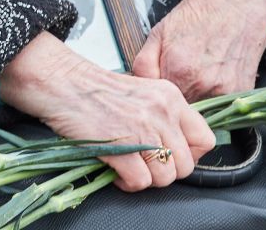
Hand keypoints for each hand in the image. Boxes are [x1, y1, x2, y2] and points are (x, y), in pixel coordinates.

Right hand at [0, 34, 214, 192]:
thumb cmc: (94, 89)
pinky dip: (128, 184)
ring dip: (145, 179)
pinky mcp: (121, 147)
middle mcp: (162, 112)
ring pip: (165, 177)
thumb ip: (163, 115)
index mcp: (170, 97)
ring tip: (128, 167)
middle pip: (186, 165)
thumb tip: (175, 149)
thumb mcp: (141, 92)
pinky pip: (140, 182)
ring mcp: (142, 130)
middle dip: (165, 172)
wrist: (60, 81)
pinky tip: (116, 171)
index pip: (205, 139)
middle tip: (144, 164)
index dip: (191, 156)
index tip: (172, 157)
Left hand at [133, 0, 265, 102]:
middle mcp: (202, 84)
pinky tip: (214, 73)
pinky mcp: (241, 93)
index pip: (157, 103)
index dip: (155, 96)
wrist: (238, 1)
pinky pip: (221, 106)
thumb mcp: (160, 32)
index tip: (157, 88)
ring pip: (201, 111)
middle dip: (175, 100)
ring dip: (195, 99)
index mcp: (177, 70)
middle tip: (179, 77)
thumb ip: (143, 64)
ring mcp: (225, 91)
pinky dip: (214, 96)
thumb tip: (135, 85)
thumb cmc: (199, 14)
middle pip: (180, 110)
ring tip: (198, 73)